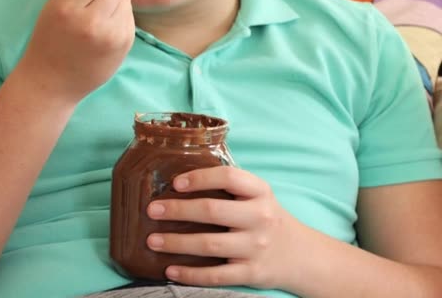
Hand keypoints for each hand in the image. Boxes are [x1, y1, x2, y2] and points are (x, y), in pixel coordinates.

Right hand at [19, 0, 134, 102]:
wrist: (53, 83)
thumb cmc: (49, 40)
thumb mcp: (53, 5)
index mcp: (68, 8)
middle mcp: (92, 22)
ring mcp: (112, 35)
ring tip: (97, 11)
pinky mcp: (125, 44)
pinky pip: (129, 15)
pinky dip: (120, 13)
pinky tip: (104, 24)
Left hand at [146, 166, 304, 288]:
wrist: (300, 256)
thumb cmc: (267, 219)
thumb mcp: (258, 196)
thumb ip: (229, 187)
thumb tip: (179, 181)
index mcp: (260, 192)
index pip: (229, 177)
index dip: (200, 178)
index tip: (175, 183)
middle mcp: (260, 217)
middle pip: (213, 211)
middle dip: (178, 210)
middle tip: (152, 210)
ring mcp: (256, 247)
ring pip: (210, 244)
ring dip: (176, 243)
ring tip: (152, 241)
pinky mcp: (252, 273)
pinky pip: (216, 275)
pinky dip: (190, 274)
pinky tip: (169, 271)